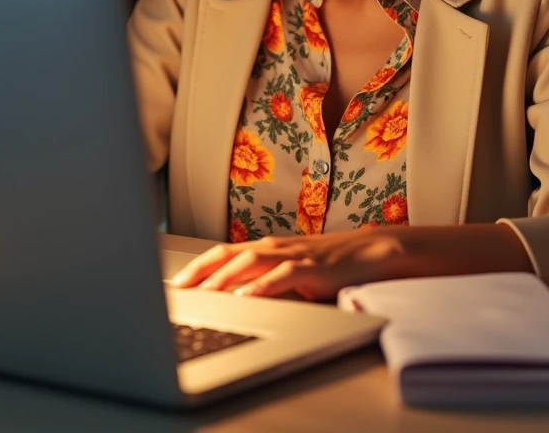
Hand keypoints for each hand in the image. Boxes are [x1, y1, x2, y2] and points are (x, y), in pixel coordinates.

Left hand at [170, 227, 413, 299]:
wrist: (371, 252)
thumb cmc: (332, 265)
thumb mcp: (292, 272)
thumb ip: (266, 281)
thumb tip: (235, 301)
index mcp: (268, 248)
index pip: (224, 252)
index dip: (198, 265)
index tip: (176, 282)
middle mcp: (276, 247)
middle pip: (230, 254)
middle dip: (202, 271)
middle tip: (180, 289)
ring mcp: (294, 255)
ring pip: (252, 261)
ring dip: (226, 277)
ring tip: (206, 294)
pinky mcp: (313, 268)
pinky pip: (283, 276)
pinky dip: (264, 286)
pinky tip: (249, 298)